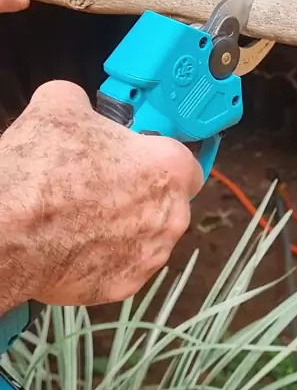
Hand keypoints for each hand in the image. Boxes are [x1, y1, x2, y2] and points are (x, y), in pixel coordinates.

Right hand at [0, 81, 202, 306]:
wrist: (9, 231)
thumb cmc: (41, 173)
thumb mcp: (59, 107)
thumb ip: (83, 103)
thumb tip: (75, 104)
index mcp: (168, 167)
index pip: (186, 163)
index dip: (158, 158)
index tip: (138, 158)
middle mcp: (171, 215)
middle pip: (168, 202)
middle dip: (140, 194)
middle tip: (101, 185)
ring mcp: (150, 254)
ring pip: (147, 237)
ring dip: (124, 227)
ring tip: (82, 215)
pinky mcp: (126, 285)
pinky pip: (123, 266)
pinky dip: (105, 257)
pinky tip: (75, 243)